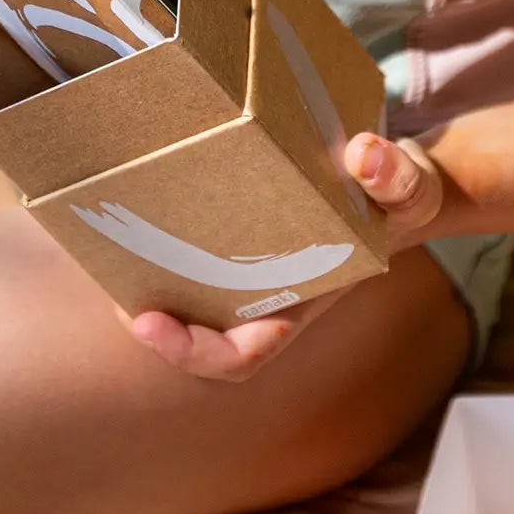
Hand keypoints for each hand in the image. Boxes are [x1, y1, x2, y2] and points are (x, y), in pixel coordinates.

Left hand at [119, 135, 443, 382]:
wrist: (393, 178)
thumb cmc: (400, 195)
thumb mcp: (409, 186)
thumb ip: (393, 177)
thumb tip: (363, 156)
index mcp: (299, 305)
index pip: (240, 357)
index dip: (192, 351)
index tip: (150, 323)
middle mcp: (265, 297)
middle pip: (197, 334)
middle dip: (153, 326)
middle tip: (113, 293)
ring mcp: (246, 270)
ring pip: (185, 298)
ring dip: (146, 284)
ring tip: (104, 252)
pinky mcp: (233, 236)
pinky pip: (188, 253)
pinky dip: (159, 243)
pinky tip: (129, 209)